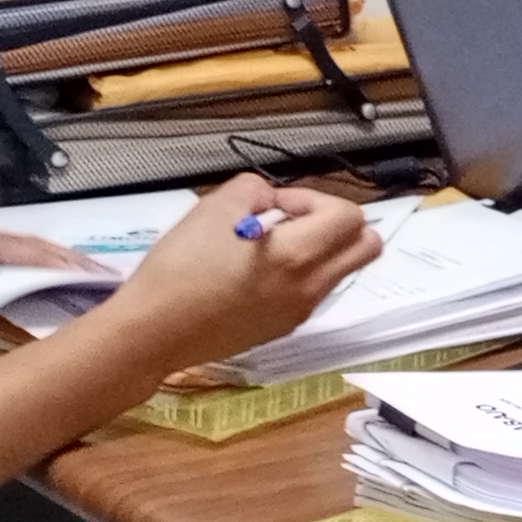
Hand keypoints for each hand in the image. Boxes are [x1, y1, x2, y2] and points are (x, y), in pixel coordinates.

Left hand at [0, 207, 101, 346]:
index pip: (13, 248)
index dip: (55, 261)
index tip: (96, 273)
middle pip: (17, 249)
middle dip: (60, 262)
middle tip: (102, 282)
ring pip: (3, 259)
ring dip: (37, 271)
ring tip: (73, 290)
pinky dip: (9, 281)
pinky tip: (18, 297)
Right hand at [102, 179, 378, 368]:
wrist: (154, 331)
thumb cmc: (180, 267)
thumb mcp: (214, 207)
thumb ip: (255, 189)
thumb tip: (272, 201)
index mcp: (297, 256)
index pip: (349, 217)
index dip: (315, 198)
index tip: (276, 205)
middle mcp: (310, 288)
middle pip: (367, 247)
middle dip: (337, 223)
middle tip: (292, 219)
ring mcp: (300, 312)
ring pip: (341, 270)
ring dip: (320, 247)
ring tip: (270, 243)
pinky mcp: (284, 327)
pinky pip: (314, 291)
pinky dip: (301, 271)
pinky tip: (256, 270)